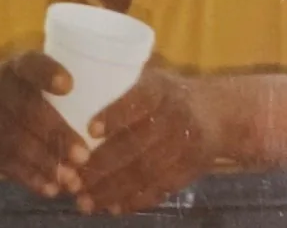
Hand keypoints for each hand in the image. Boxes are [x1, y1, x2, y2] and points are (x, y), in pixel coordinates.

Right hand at [0, 51, 90, 198]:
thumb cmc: (20, 90)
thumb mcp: (31, 76)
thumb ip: (59, 85)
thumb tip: (115, 95)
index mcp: (16, 67)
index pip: (29, 63)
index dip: (46, 73)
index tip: (69, 86)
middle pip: (26, 110)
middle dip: (56, 134)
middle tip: (84, 155)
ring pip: (16, 142)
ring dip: (46, 162)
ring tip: (73, 179)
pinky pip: (5, 163)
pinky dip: (30, 178)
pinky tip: (52, 188)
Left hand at [74, 70, 221, 214]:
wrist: (218, 114)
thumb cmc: (169, 94)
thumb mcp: (151, 78)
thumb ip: (120, 83)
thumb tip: (69, 87)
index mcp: (161, 90)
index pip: (139, 101)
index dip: (116, 114)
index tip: (90, 130)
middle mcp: (174, 118)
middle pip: (137, 144)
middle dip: (103, 165)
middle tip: (72, 180)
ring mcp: (183, 147)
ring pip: (145, 172)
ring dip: (112, 190)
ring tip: (83, 202)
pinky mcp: (188, 171)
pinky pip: (159, 189)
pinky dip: (134, 200)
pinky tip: (110, 207)